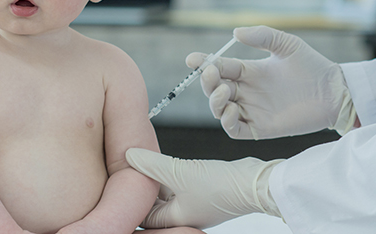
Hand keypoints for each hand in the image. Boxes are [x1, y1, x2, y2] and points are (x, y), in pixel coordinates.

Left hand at [126, 148, 281, 228]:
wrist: (256, 183)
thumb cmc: (222, 187)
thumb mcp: (180, 172)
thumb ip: (152, 164)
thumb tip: (130, 155)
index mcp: (173, 220)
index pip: (142, 214)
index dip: (130, 198)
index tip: (119, 177)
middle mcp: (182, 215)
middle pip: (153, 202)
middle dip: (142, 186)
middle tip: (128, 165)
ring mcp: (193, 204)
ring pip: (165, 191)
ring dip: (156, 177)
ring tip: (144, 159)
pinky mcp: (202, 192)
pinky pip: (178, 184)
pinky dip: (170, 174)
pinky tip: (164, 161)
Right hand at [188, 25, 356, 138]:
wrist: (334, 91)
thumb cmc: (313, 66)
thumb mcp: (287, 44)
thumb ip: (262, 35)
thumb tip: (234, 32)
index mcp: (249, 71)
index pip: (219, 67)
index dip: (203, 63)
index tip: (192, 59)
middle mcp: (246, 91)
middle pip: (214, 88)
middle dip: (206, 82)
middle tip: (211, 73)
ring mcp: (252, 110)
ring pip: (219, 109)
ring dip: (213, 101)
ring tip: (223, 91)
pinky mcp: (260, 128)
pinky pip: (234, 128)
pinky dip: (226, 121)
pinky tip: (231, 109)